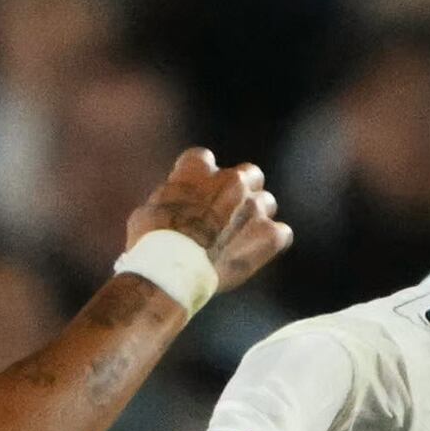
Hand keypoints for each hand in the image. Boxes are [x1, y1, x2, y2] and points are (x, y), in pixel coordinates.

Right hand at [129, 149, 291, 294]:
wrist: (170, 271)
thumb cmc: (150, 242)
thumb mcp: (149, 209)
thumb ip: (172, 199)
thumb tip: (176, 205)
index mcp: (198, 168)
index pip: (204, 160)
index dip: (200, 179)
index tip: (195, 195)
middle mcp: (231, 180)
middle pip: (249, 174)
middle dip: (241, 190)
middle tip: (228, 213)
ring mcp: (253, 206)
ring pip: (266, 203)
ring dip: (254, 217)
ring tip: (238, 239)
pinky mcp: (268, 235)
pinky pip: (280, 234)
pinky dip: (269, 243)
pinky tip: (254, 253)